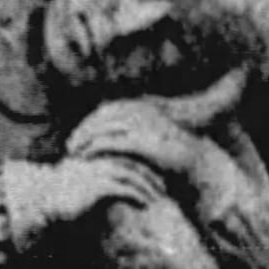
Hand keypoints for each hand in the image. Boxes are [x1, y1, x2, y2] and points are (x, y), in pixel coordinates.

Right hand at [24, 154, 165, 229]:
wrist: (41, 199)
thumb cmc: (56, 192)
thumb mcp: (76, 181)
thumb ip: (91, 178)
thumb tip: (101, 188)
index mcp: (96, 156)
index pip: (125, 157)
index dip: (142, 166)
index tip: (154, 176)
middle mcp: (99, 160)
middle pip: (133, 164)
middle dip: (150, 175)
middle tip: (164, 186)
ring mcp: (99, 172)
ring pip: (132, 176)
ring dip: (148, 187)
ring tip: (158, 198)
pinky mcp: (98, 186)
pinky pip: (124, 189)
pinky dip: (137, 195)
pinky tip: (145, 204)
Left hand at [67, 99, 200, 181]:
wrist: (199, 160)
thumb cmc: (181, 152)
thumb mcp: (158, 136)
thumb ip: (141, 133)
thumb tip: (124, 140)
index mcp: (145, 107)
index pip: (109, 110)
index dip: (92, 121)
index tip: (79, 133)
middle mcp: (141, 112)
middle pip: (102, 116)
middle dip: (84, 129)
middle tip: (70, 144)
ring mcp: (142, 125)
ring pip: (103, 127)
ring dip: (85, 138)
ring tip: (73, 152)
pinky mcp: (142, 141)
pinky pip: (112, 142)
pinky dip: (96, 147)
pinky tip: (86, 157)